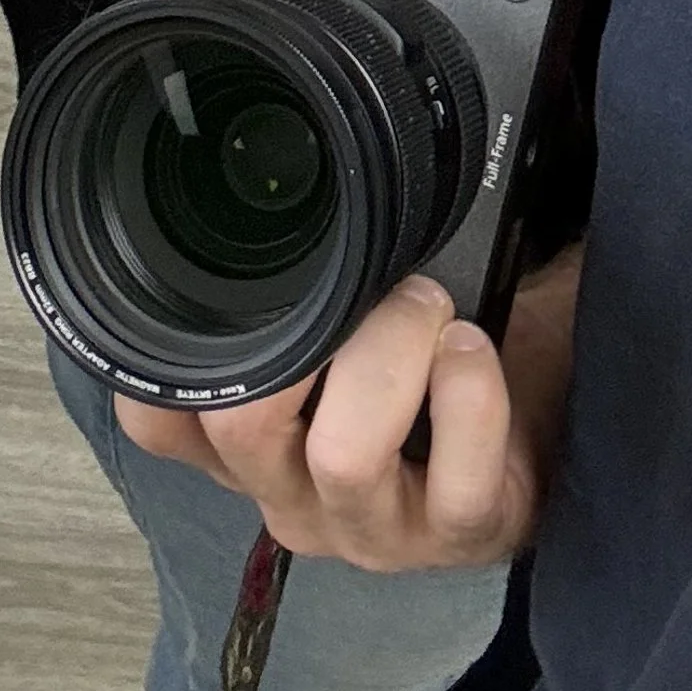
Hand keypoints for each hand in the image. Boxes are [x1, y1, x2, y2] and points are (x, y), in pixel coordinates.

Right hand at [117, 274, 547, 572]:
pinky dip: (467, 397)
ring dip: (392, 351)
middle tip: (381, 283)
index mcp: (252, 441)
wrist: (535, 408)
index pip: (157, 422)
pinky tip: (474, 351)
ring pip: (343, 455)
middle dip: (309, 330)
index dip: (167, 362)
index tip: (222, 284)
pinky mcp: (456, 538)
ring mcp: (372, 528)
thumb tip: (259, 151)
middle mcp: (294, 494)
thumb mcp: (342, 320)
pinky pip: (454, 481)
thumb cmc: (425, 353)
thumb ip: (288, 277)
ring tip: (434, 310)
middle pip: (239, 426)